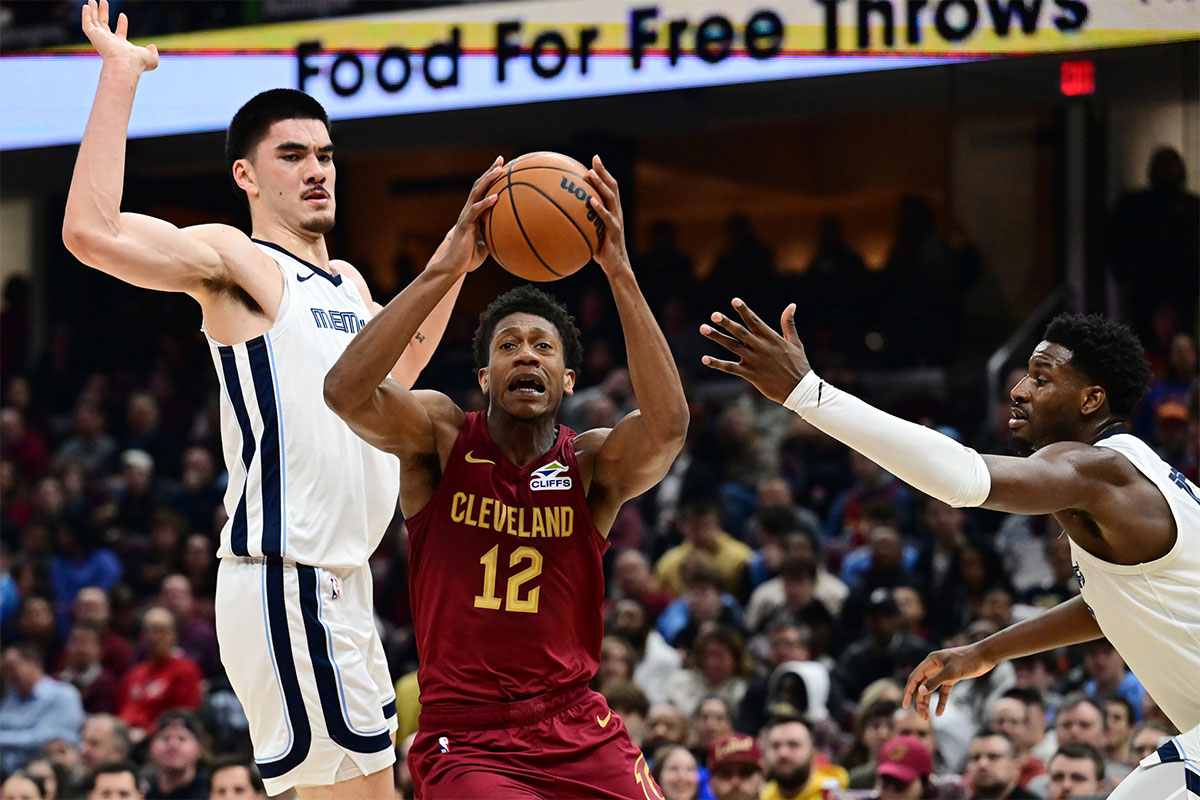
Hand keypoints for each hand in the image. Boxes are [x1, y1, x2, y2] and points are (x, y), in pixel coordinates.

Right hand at [81, 0, 157, 71]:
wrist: (126, 63)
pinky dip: (86, 15)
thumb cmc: (138, 62)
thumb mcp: (151, 57)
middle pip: (104, 25)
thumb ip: (153, 52)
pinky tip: (86, 6)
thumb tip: (152, 46)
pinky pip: (87, 24)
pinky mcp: (93, 36)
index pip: (120, 33)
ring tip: (92, 0)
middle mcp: (109, 42)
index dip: (122, 23)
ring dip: (93, 11)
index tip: (123, 15)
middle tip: (103, 2)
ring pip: (94, 22)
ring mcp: (100, 39)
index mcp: (121, 46)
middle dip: (103, 13)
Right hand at [434, 158, 503, 275]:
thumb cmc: (470, 256)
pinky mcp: (465, 225)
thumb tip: (511, 233)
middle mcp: (469, 210)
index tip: (503, 166)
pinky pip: (476, 211)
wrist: (454, 266)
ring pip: (477, 193)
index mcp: (474, 212)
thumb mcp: (487, 244)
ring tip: (499, 170)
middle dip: (490, 171)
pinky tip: (496, 197)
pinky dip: (486, 203)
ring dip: (488, 180)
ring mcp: (466, 216)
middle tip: (501, 160)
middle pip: (480, 185)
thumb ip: (495, 234)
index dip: (491, 178)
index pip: (483, 190)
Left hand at [586, 156, 631, 275]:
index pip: (610, 187)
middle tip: (595, 159)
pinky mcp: (614, 232)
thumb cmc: (602, 251)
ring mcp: (616, 221)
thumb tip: (560, 218)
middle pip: (612, 187)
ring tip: (591, 174)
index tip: (595, 159)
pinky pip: (606, 218)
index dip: (604, 173)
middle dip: (604, 172)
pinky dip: (599, 208)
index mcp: (613, 211)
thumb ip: (582, 223)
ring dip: (601, 184)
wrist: (616, 267)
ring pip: (611, 198)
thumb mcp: (591, 234)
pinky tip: (590, 200)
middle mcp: (617, 212)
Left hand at [700, 300, 811, 404]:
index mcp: (772, 339)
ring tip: (703, 328)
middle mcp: (761, 348)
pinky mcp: (750, 374)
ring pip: (732, 347)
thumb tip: (791, 305)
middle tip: (714, 315)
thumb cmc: (798, 365)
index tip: (734, 300)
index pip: (755, 321)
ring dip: (717, 337)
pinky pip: (730, 368)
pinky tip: (704, 359)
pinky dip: (717, 364)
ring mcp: (755, 361)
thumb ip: (788, 324)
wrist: (800, 390)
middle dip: (727, 323)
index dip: (744, 311)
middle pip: (741, 333)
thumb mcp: (795, 343)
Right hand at [902, 643, 996, 719]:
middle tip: (922, 717)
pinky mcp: (952, 677)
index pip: (914, 678)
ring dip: (927, 703)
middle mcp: (933, 666)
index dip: (908, 692)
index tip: (905, 705)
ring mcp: (942, 672)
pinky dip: (940, 701)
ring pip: (930, 689)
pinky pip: (942, 691)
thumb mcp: (951, 672)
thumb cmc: (968, 661)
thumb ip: (935, 681)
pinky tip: (939, 713)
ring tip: (927, 718)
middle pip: (921, 686)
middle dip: (919, 702)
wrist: (985, 656)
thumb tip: (920, 691)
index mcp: (930, 662)